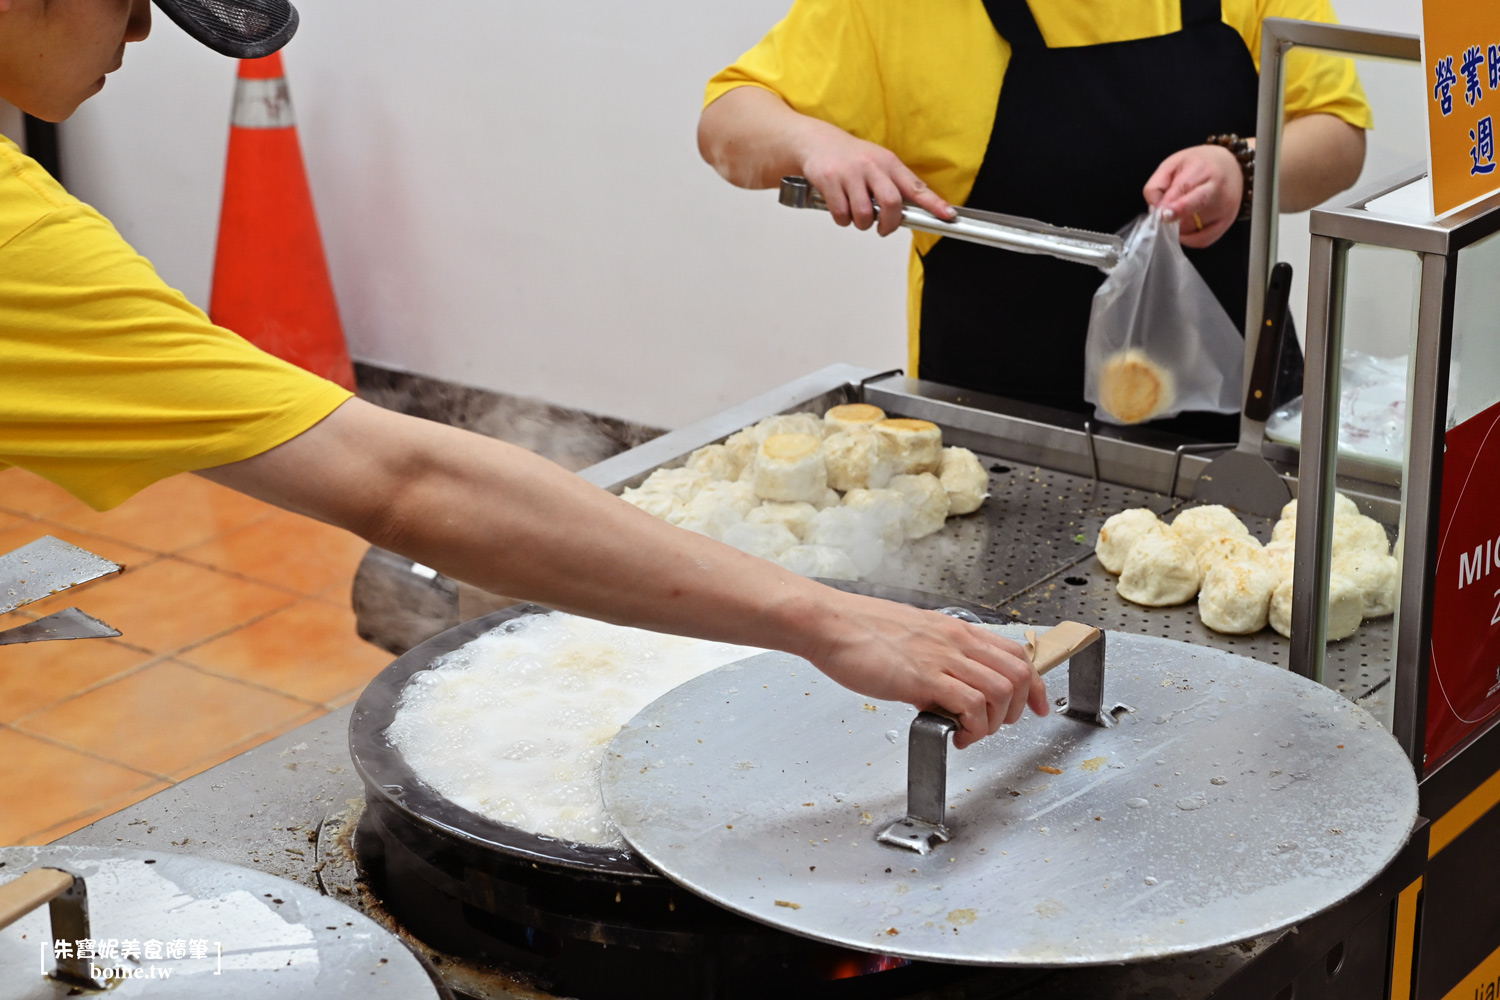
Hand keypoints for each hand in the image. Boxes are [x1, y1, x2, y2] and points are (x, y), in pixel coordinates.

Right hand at [796, 120, 954, 235]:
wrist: (815, 141)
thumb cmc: (850, 156)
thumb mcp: (877, 162)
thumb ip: (894, 184)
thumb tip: (912, 210)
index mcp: (888, 162)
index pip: (916, 186)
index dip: (934, 203)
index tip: (948, 216)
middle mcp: (871, 166)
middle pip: (891, 204)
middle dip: (889, 224)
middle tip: (883, 228)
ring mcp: (850, 173)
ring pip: (865, 214)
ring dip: (862, 223)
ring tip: (857, 215)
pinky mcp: (830, 181)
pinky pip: (842, 214)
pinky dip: (843, 219)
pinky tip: (842, 210)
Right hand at [803, 597, 1048, 748]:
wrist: (828, 623)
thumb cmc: (859, 630)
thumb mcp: (912, 636)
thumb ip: (936, 657)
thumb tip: (947, 686)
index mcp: (955, 630)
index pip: (1016, 654)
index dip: (1034, 685)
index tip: (1036, 707)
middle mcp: (956, 641)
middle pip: (1018, 675)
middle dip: (1017, 710)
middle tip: (996, 727)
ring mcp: (941, 658)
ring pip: (1001, 691)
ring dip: (995, 722)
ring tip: (971, 733)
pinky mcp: (923, 678)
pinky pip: (971, 705)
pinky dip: (973, 728)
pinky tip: (955, 735)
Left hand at [1143, 144, 1243, 248]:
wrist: (1231, 166)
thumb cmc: (1198, 165)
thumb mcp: (1172, 165)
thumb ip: (1156, 186)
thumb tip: (1153, 209)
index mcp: (1202, 169)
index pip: (1184, 187)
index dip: (1169, 204)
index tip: (1159, 214)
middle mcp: (1217, 188)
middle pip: (1197, 203)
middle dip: (1178, 213)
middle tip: (1164, 219)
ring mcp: (1225, 207)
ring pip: (1194, 227)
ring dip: (1178, 227)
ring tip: (1177, 216)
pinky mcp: (1227, 223)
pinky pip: (1203, 240)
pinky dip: (1189, 240)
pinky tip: (1183, 231)